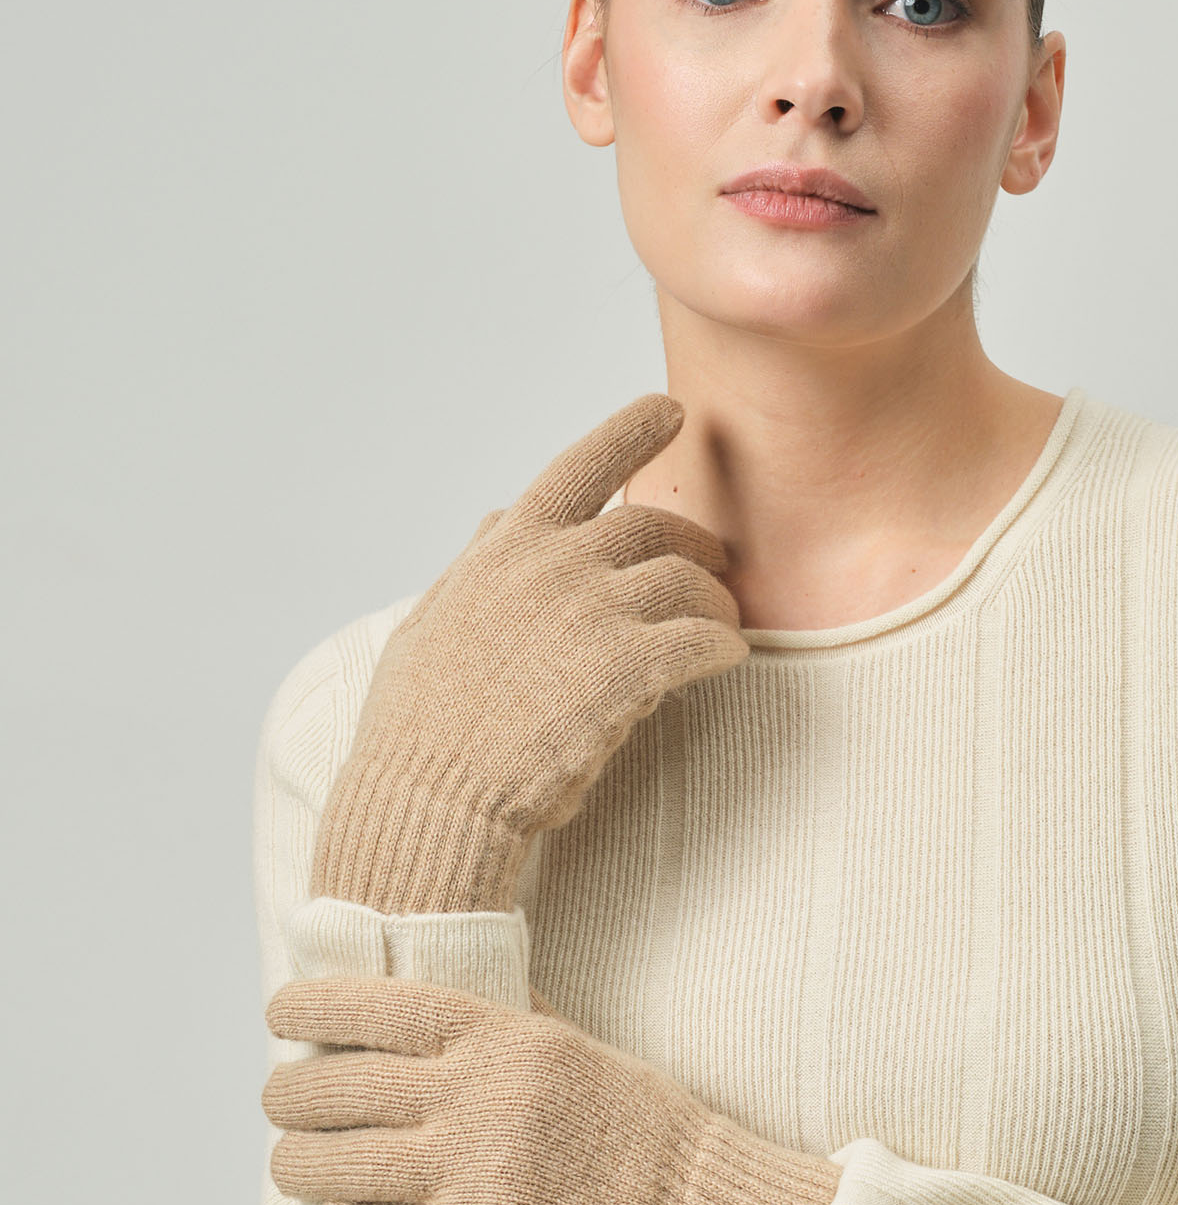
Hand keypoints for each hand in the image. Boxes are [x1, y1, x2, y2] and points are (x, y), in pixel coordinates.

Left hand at [261, 974, 843, 1204]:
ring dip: (297, 1165)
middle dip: (291, 1094)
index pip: (385, 1008)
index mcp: (509, 1038)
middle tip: (278, 1101)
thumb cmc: (649, 1131)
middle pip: (343, 1086)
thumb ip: (513, 1021)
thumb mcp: (582, 1049)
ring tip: (291, 1165)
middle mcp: (482, 1096)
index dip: (317, 1005)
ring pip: (338, 1164)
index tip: (278, 1009)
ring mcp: (476, 1171)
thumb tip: (454, 989)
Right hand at [310, 393, 748, 913]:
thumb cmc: (421, 725)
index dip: (627, 432)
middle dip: (694, 543)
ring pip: (688, 582)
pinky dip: (723, 647)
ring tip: (723, 626)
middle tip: (713, 569)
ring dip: (715, 602)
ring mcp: (591, 612)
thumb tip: (494, 517)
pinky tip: (729, 660)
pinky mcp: (626, 669)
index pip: (577, 467)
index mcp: (505, 550)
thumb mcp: (429, 622)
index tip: (667, 410)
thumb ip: (473, 565)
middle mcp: (553, 565)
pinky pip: (703, 641)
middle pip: (653, 527)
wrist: (429, 794)